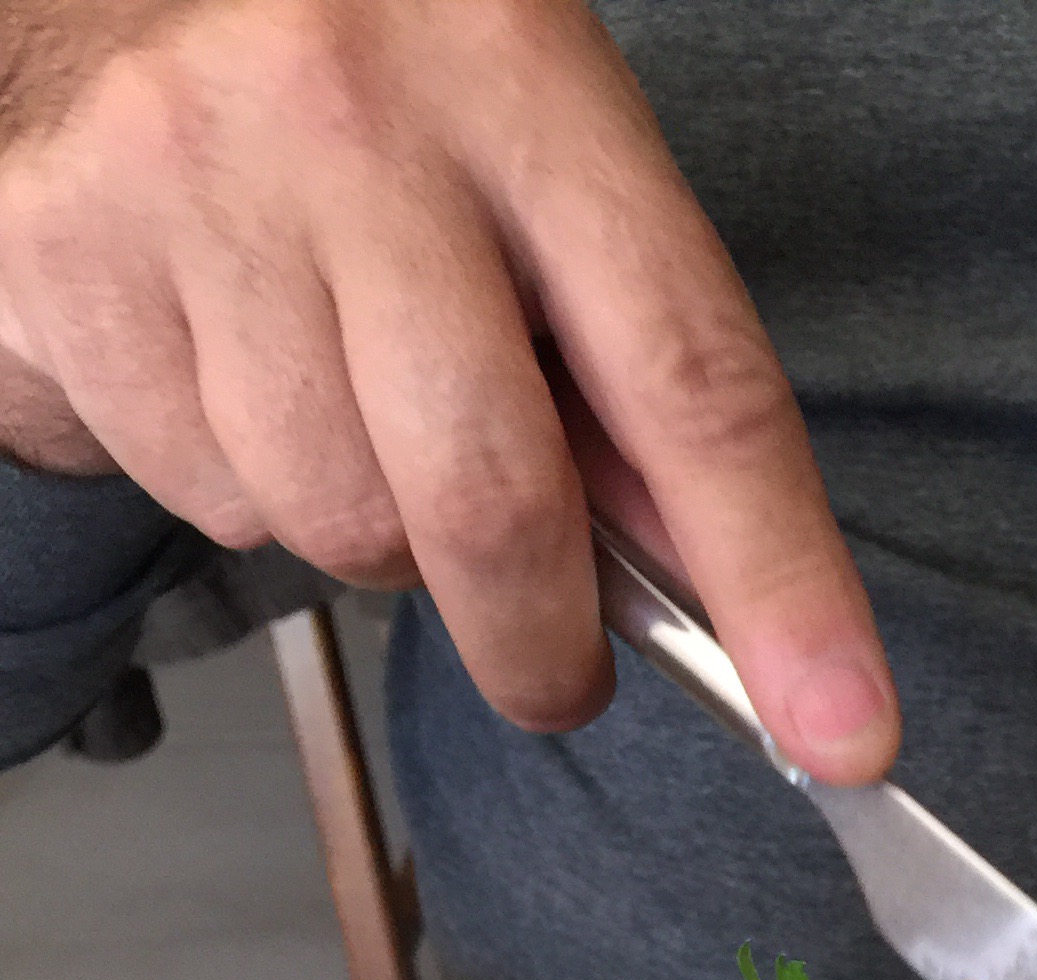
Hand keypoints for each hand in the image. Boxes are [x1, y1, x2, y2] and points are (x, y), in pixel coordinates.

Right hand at [0, 0, 898, 776]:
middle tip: (555, 668)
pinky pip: (203, 494)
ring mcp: (187, 182)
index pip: (692, 379)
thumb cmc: (367, 73)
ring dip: (369, 533)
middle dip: (540, 643)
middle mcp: (347, 114)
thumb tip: (705, 586)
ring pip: (336, 523)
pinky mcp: (60, 258)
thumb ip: (621, 354)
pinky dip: (238, 484)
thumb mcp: (536, 151)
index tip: (841, 733)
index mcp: (519, 72)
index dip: (779, 582)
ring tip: (345, 405)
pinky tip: (228, 367)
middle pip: (491, 502)